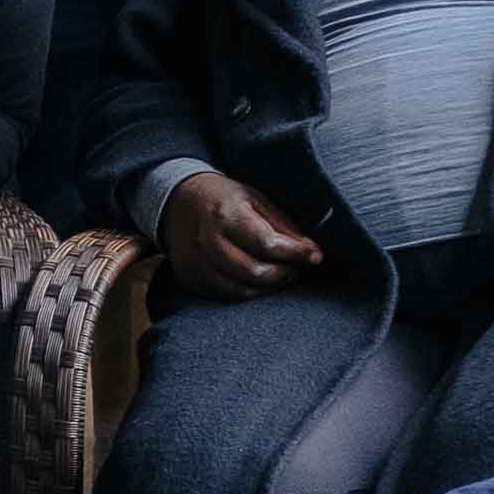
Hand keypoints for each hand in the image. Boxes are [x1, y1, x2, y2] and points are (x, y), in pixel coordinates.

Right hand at [161, 171, 322, 297]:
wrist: (178, 202)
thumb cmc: (225, 199)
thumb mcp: (256, 200)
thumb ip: (283, 226)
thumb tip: (312, 253)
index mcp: (225, 214)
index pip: (267, 244)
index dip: (295, 254)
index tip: (315, 256)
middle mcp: (206, 240)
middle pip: (255, 272)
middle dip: (283, 273)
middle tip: (294, 266)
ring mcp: (195, 262)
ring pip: (241, 290)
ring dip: (268, 286)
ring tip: (279, 272)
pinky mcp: (190, 278)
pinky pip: (226, 295)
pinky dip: (248, 290)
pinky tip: (258, 278)